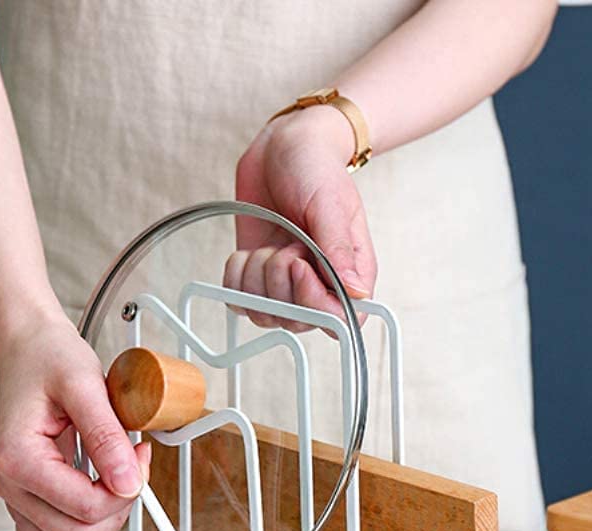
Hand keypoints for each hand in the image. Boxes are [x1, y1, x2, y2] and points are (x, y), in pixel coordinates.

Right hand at [0, 316, 150, 530]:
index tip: (139, 453)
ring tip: (114, 488)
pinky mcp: (25, 503)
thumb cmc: (49, 357)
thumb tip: (128, 483)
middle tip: (131, 469)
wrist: (29, 346)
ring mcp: (15, 499)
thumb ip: (107, 437)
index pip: (86, 508)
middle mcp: (9, 487)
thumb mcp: (86, 384)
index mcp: (18, 459)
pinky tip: (94, 509)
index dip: (126, 489)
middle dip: (118, 510)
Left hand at [228, 104, 376, 331]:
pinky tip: (246, 252)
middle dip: (280, 284)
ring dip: (256, 279)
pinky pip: (239, 302)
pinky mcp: (256, 279)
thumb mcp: (330, 204)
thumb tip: (356, 293)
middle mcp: (318, 285)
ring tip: (268, 245)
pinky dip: (236, 278)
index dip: (315, 305)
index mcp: (350, 273)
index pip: (341, 320)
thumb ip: (337, 249)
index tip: (298, 266)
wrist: (283, 147)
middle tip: (285, 245)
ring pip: (266, 315)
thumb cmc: (315, 169)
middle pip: (298, 321)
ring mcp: (285, 285)